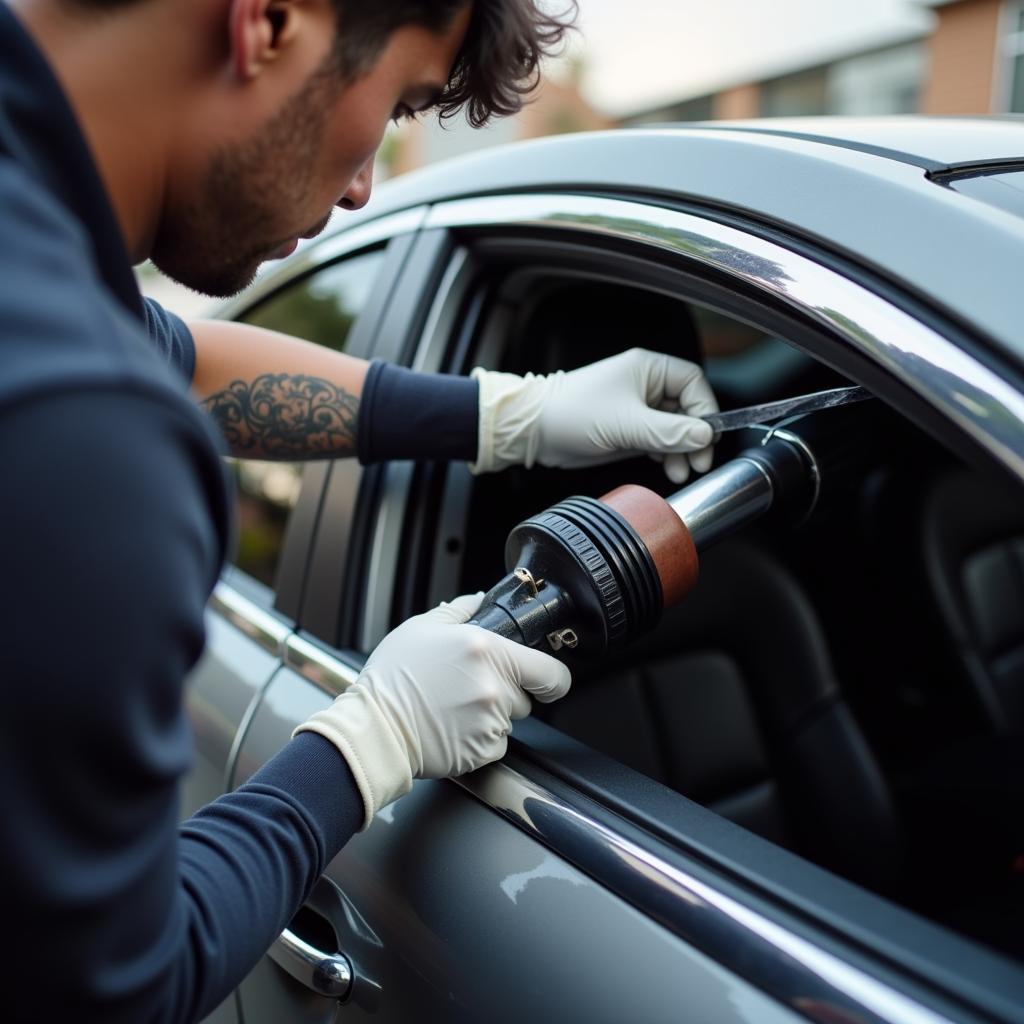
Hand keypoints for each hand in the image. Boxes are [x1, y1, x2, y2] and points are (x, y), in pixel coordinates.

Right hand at [294, 594, 570, 828]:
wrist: (374, 729)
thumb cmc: (392, 679)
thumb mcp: (421, 629)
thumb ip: (458, 611)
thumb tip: (477, 600)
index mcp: (486, 650)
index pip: (550, 672)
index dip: (551, 677)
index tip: (544, 679)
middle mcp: (494, 686)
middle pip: (526, 696)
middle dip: (506, 693)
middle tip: (469, 688)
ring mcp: (490, 721)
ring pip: (509, 721)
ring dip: (490, 716)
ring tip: (453, 707)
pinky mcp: (482, 751)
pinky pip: (494, 744)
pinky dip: (478, 739)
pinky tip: (452, 727)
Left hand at [472, 348, 717, 482]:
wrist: (535, 431)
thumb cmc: (572, 414)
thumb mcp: (626, 424)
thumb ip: (668, 431)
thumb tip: (704, 435)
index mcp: (647, 369)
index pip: (693, 383)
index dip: (704, 410)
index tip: (706, 437)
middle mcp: (646, 386)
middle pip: (687, 408)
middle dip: (694, 437)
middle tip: (699, 461)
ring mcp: (638, 410)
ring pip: (675, 428)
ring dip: (682, 450)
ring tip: (681, 471)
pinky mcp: (629, 431)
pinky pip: (659, 441)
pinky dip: (667, 455)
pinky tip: (667, 467)